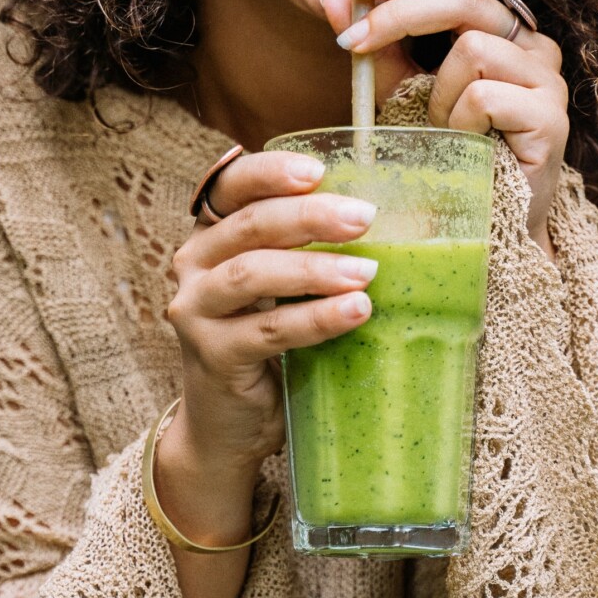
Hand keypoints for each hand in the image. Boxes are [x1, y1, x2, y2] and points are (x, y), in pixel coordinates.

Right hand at [166, 151, 378, 471]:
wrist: (227, 427)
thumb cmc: (268, 346)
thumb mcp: (284, 290)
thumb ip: (311, 253)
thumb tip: (404, 221)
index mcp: (211, 236)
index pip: (231, 186)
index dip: (270, 172)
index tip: (318, 170)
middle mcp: (193, 265)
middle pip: (248, 225)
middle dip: (309, 216)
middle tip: (364, 217)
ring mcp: (195, 310)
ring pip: (252, 274)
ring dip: (314, 268)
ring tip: (367, 271)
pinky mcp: (211, 355)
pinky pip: (267, 330)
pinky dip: (314, 318)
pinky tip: (354, 311)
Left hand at [322, 0, 568, 252]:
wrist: (486, 227)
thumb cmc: (447, 158)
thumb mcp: (401, 95)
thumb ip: (376, 48)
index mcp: (499, 32)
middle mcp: (531, 45)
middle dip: (397, 15)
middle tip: (351, 43)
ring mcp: (547, 79)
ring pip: (471, 49)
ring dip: (438, 95)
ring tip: (443, 132)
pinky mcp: (552, 116)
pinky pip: (485, 95)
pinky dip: (460, 122)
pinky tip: (467, 147)